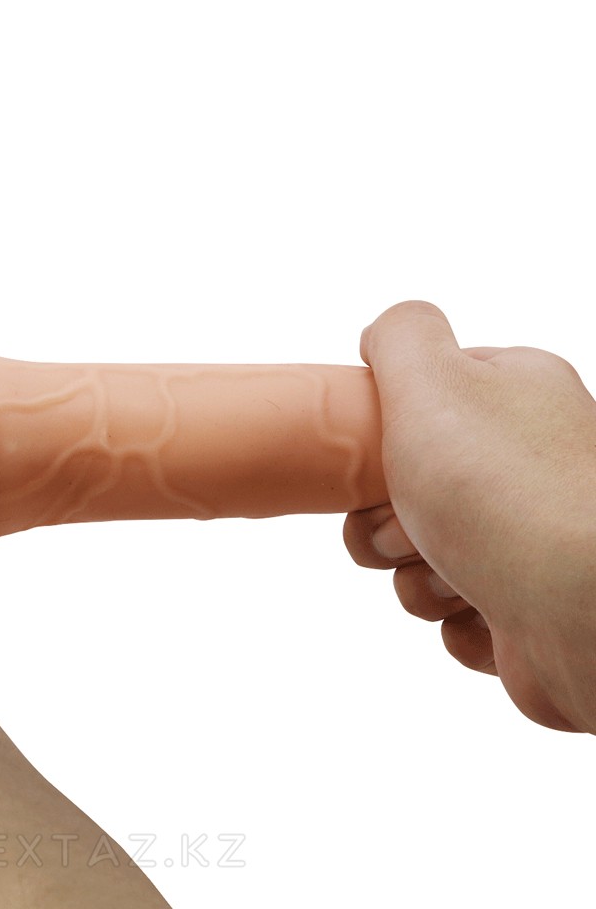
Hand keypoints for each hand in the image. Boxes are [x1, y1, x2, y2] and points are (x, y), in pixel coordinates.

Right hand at [343, 301, 595, 732]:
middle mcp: (526, 462)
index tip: (378, 467)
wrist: (583, 614)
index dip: (378, 443)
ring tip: (457, 578)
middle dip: (387, 524)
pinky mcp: (528, 604)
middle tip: (412, 530)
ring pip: (420, 557)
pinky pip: (454, 613)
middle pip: (405, 489)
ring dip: (418, 578)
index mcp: (513, 397)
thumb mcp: (433, 379)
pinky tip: (485, 612)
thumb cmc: (508, 496)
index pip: (414, 406)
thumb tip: (384, 334)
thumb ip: (401, 336)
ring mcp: (530, 536)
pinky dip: (456, 619)